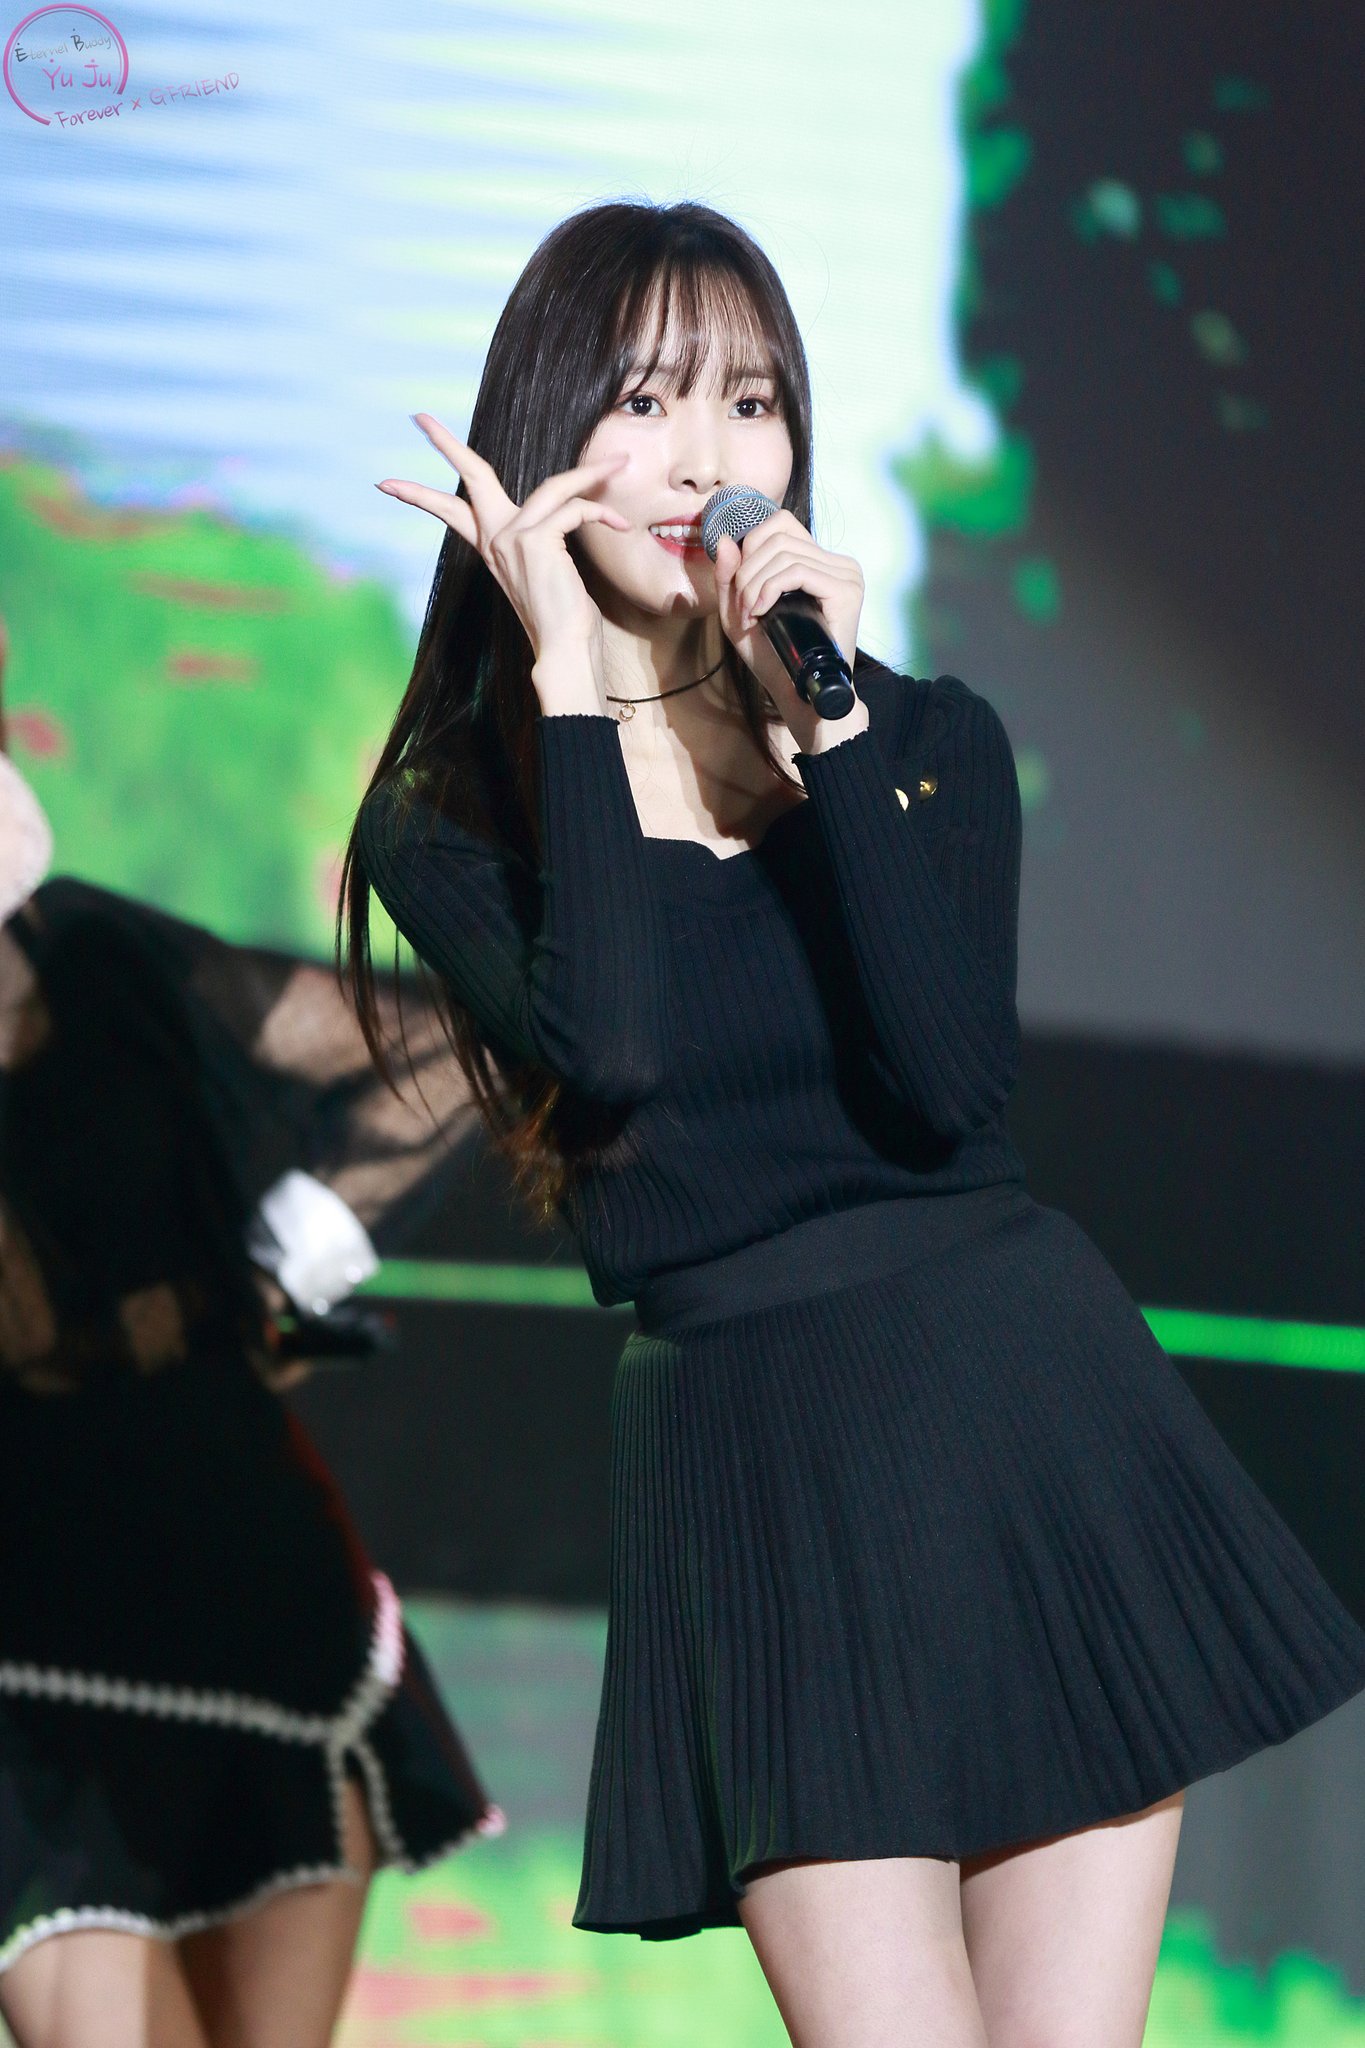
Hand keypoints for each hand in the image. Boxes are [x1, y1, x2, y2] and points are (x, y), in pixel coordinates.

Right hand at [377, 414, 630, 701]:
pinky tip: (618, 525)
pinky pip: (574, 508)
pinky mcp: (536, 540)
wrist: (564, 651)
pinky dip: (601, 512)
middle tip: (420, 418)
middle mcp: (496, 539)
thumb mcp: (547, 572)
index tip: (385, 482)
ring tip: (617, 463)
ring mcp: (512, 538)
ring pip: (553, 486)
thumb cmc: (564, 619)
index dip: (418, 494)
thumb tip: (570, 513)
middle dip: (446, 443)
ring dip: (590, 473)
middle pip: (470, 476)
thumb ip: (545, 541)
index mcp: (491, 547)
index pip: (450, 512)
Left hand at [711, 513, 865, 743]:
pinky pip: (797, 571)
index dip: (750, 547)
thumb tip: (726, 539)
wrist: (800, 696)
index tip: (740, 586)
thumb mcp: (738, 613)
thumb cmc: (774, 659)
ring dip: (754, 584)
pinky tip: (761, 612)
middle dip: (747, 570)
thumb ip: (728, 577)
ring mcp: (845, 574)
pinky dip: (769, 588)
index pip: (780, 523)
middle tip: (742, 608)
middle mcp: (836, 562)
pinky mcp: (846, 590)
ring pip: (783, 553)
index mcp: (818, 561)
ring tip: (750, 616)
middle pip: (777, 536)